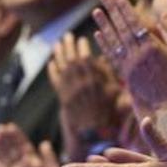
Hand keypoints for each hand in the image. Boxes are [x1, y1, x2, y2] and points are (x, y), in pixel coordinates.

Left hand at [49, 32, 121, 157]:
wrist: (94, 131)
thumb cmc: (108, 112)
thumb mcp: (114, 92)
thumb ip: (108, 74)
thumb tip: (103, 58)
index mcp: (94, 81)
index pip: (85, 59)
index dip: (82, 48)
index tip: (82, 39)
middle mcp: (80, 84)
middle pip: (71, 60)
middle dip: (68, 46)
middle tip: (67, 35)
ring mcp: (69, 90)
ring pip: (61, 67)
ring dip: (58, 54)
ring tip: (57, 44)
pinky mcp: (63, 97)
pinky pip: (55, 80)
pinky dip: (52, 70)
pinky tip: (51, 62)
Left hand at [93, 0, 166, 116]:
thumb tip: (163, 15)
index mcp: (153, 48)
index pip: (135, 22)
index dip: (125, 8)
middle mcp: (138, 56)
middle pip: (121, 28)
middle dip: (112, 11)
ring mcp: (130, 67)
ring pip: (113, 42)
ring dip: (103, 25)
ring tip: (96, 11)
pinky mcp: (125, 76)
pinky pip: (111, 57)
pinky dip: (104, 45)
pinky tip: (98, 34)